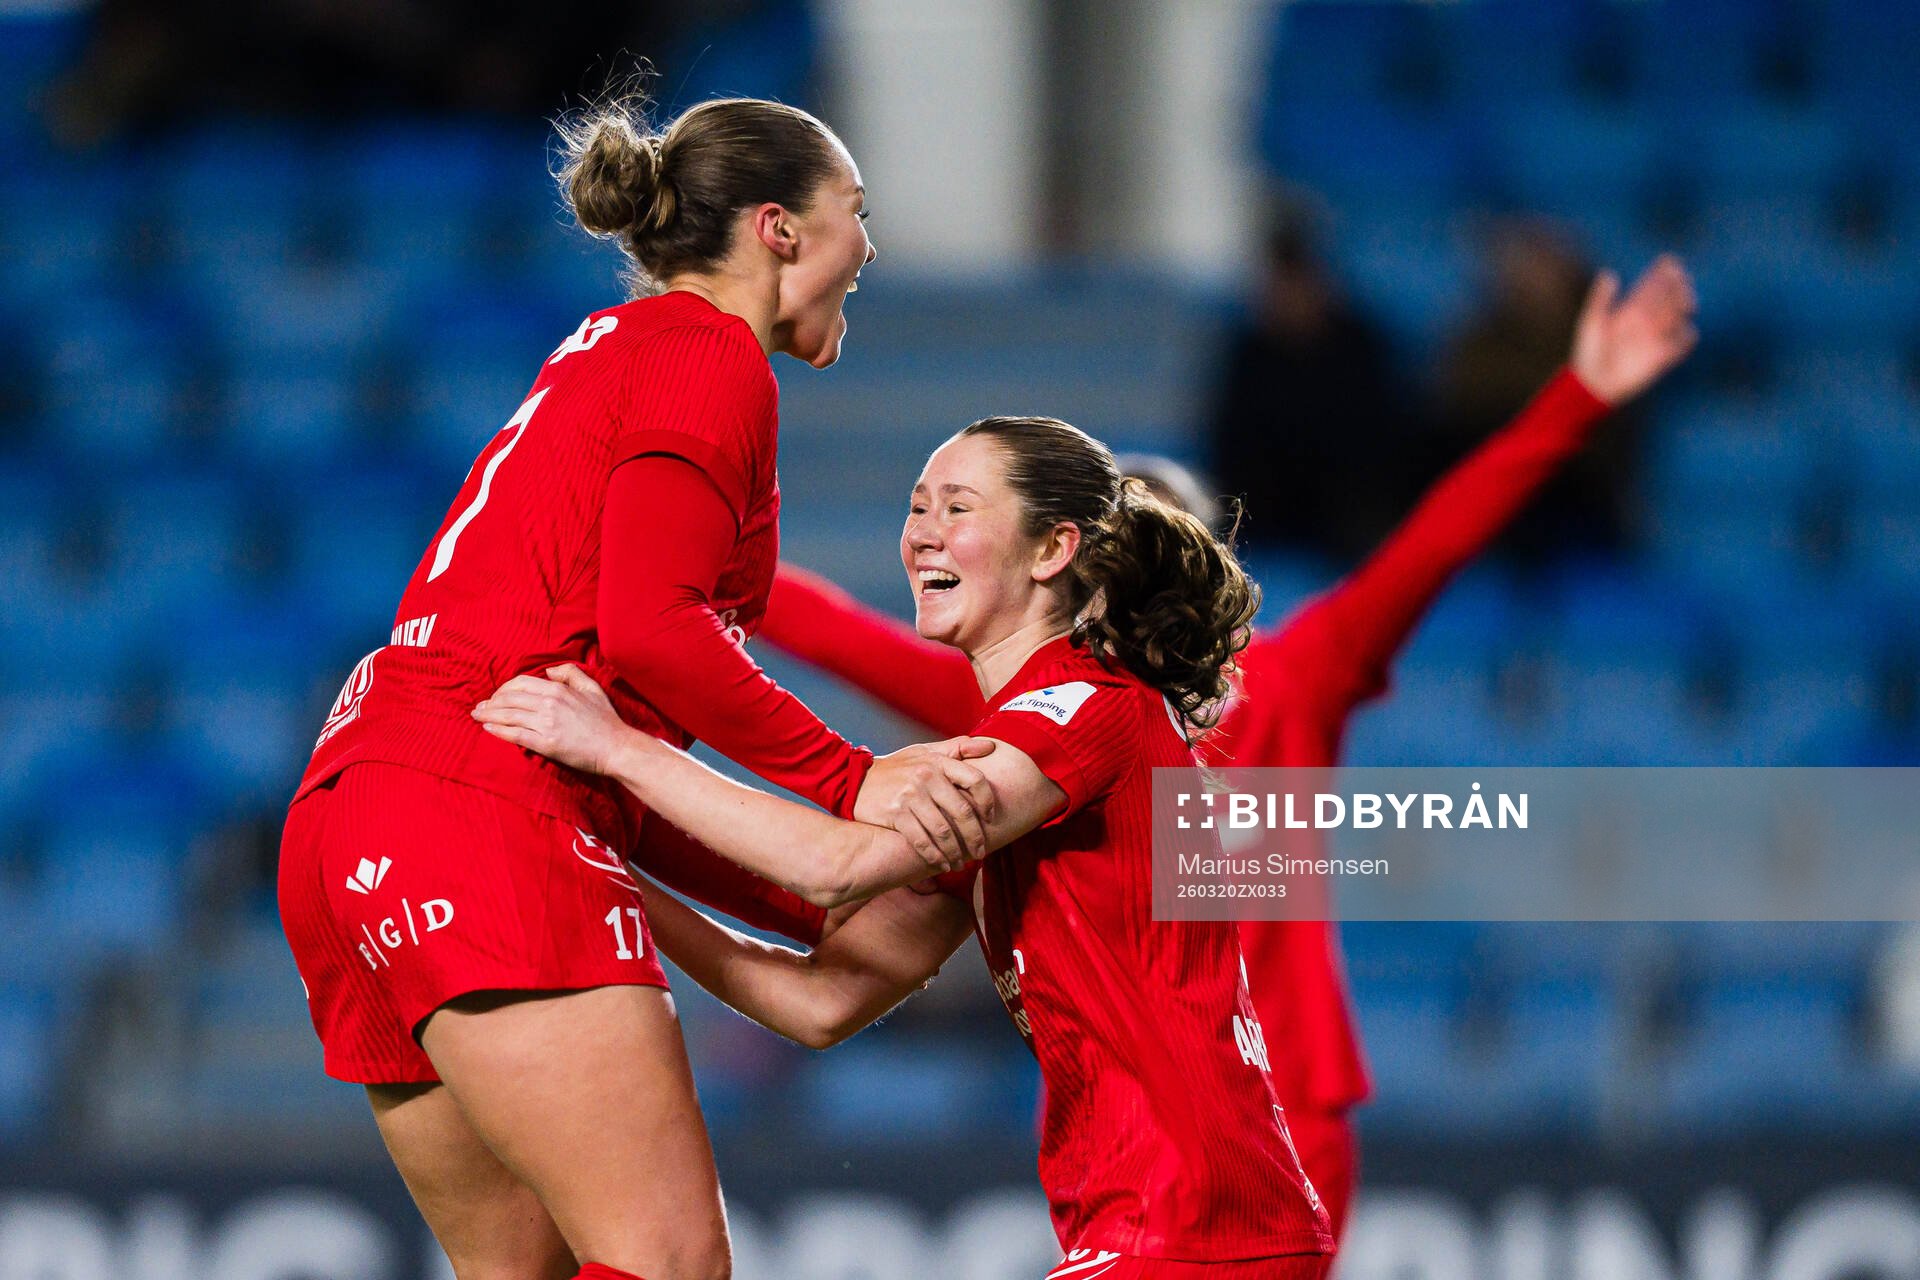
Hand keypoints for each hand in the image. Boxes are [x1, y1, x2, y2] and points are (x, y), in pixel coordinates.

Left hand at [473, 665, 626, 775]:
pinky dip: (498, 730)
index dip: (504, 689)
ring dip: (488, 715)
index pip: (520, 684)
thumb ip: (571, 674)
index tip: (496, 696)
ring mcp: (546, 724)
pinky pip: (515, 734)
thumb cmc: (606, 720)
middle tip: (480, 707)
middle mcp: (549, 703)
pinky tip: (488, 728)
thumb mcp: (592, 688)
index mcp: (558, 689)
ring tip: (477, 716)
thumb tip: (550, 670)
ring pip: (508, 715)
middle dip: (491, 702)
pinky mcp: (545, 743)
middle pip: (510, 699)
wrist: (616, 747)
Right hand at [854, 737, 999, 871]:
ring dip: (956, 852)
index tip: (990, 818)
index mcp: (938, 762)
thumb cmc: (898, 767)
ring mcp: (910, 796)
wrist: (856, 778)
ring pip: (943, 831)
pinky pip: (921, 841)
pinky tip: (942, 865)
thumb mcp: (926, 751)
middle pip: (962, 812)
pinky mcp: (896, 814)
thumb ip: (958, 747)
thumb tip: (991, 747)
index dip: (988, 801)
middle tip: (980, 851)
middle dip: (975, 836)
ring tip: (962, 863)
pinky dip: (935, 856)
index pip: (975, 780)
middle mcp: (926, 777)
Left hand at [1570, 253, 1698, 406]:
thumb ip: (1600, 299)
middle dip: (1676, 286)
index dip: (1661, 274)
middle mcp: (1645, 322)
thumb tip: (1609, 274)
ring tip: (1686, 300)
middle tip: (1680, 277)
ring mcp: (1654, 338)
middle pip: (1667, 299)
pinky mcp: (1661, 357)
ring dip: (1683, 306)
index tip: (1669, 261)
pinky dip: (1686, 337)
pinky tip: (1686, 331)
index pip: (1650, 288)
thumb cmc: (1587, 353)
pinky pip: (1680, 345)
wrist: (1591, 384)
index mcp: (1629, 311)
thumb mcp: (1591, 323)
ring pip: (1676, 317)